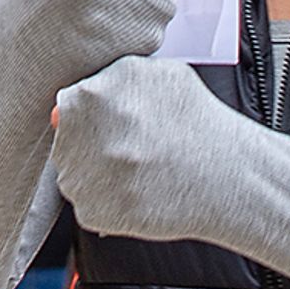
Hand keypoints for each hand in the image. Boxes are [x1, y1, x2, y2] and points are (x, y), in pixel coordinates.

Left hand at [49, 56, 227, 241]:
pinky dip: (108, 202)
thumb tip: (62, 110)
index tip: (121, 127)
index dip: (96, 119)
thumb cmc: (196, 123)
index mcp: (90, 95)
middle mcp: (80, 134)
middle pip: (68, 142)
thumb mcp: (155, 77)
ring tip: (140, 170)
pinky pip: (89, 205)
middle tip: (134, 149)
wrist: (227, 176)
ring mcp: (84, 176)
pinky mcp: (93, 211)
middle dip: (93, 146)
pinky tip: (139, 191)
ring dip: (97, 174)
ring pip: (74, 175)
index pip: (70, 107)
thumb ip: (109, 81)